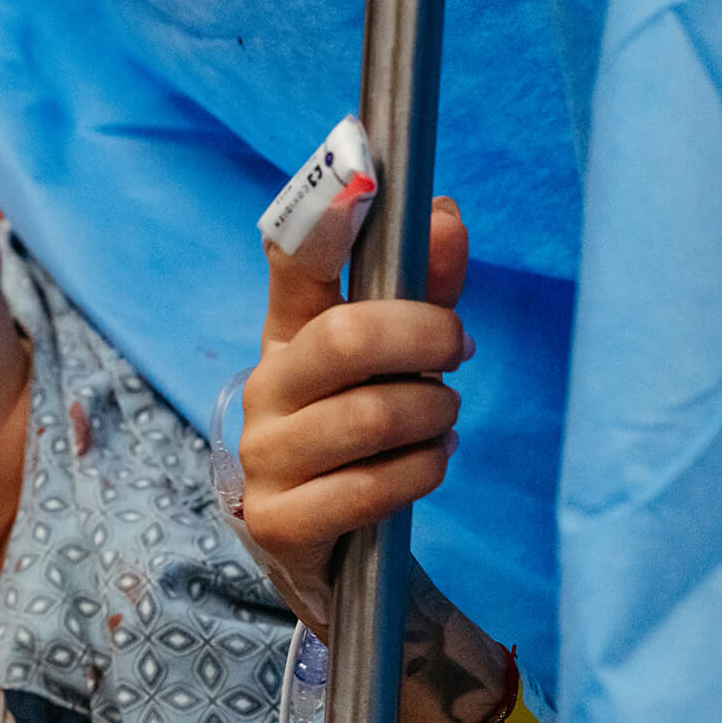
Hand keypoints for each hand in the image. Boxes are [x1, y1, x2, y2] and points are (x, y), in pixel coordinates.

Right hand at [237, 197, 472, 635]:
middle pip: (345, 337)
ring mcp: (264, 456)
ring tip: (442, 422)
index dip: (321, 220)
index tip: (360, 179)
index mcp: (289, 332)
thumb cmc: (366, 430)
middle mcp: (265, 387)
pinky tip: (426, 465)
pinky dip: (418, 473)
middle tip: (458, 349)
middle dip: (425, 338)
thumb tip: (445, 214)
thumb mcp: (399, 359)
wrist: (326, 544)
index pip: (290, 260)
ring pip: (371, 416)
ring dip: (433, 416)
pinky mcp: (277, 521)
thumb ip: (426, 289)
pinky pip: (368, 489)